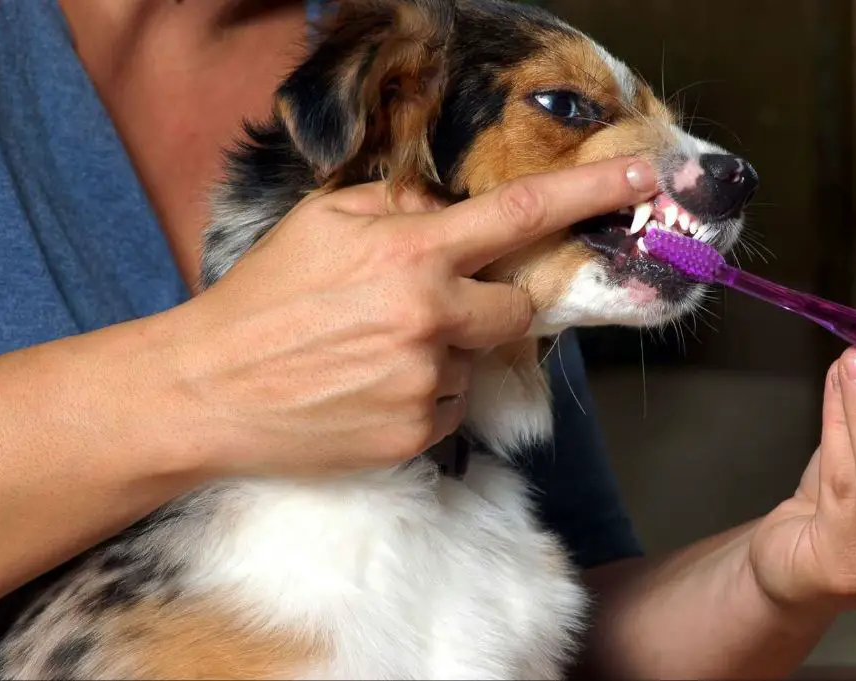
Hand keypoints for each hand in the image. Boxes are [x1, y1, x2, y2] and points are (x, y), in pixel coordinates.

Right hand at [159, 157, 657, 478]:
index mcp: (411, 253)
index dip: (591, 196)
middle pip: (517, 310)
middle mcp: (431, 318)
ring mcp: (426, 383)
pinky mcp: (417, 434)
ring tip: (374, 356)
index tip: (645, 181)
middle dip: (493, 305)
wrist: (209, 389)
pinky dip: (426, 395)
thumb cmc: (262, 298)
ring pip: (477, 362)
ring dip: (446, 354)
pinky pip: (451, 407)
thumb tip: (443, 213)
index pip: (521, 215)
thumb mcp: (321, 222)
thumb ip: (396, 206)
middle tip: (436, 306)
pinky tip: (370, 390)